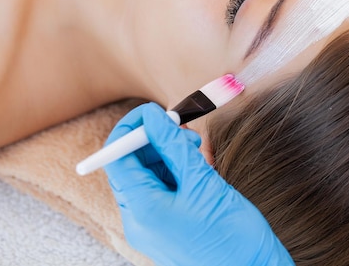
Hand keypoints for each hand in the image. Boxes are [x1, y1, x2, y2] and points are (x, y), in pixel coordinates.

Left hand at [103, 102, 293, 265]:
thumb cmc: (232, 235)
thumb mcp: (203, 183)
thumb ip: (174, 147)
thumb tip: (152, 117)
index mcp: (142, 210)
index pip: (116, 158)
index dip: (132, 129)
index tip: (156, 112)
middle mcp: (139, 220)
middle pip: (131, 166)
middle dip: (154, 140)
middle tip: (184, 128)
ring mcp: (152, 226)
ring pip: (148, 176)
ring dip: (168, 154)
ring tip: (196, 149)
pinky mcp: (166, 227)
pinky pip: (161, 191)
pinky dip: (175, 172)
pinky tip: (197, 165)